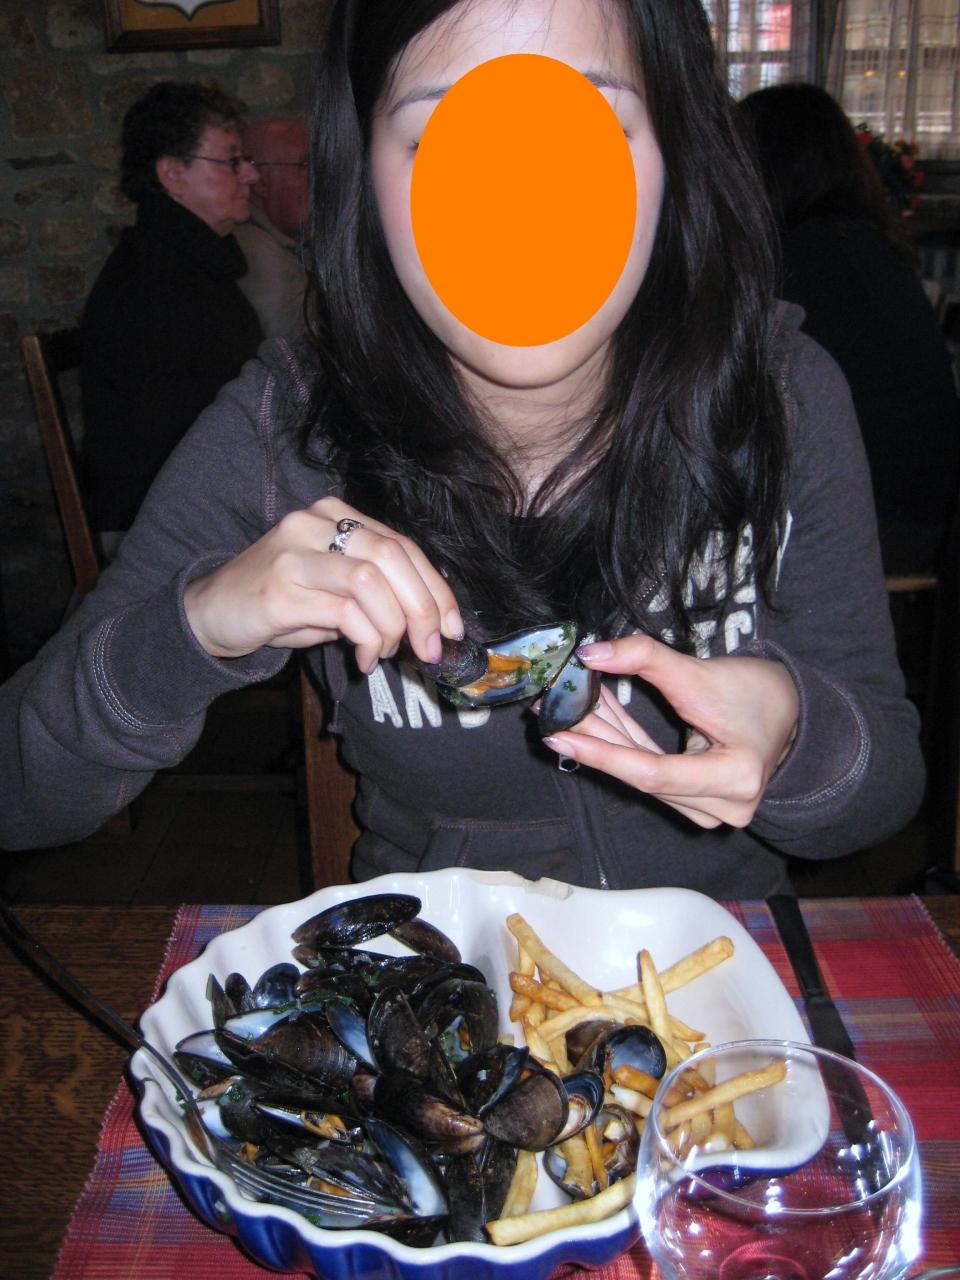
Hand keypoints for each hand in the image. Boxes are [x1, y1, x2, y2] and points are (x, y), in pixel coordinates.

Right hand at [183, 497, 463, 672]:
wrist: (210, 612)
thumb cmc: (280, 601)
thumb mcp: (334, 588)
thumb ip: (378, 592)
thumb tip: (431, 623)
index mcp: (335, 514)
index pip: (404, 545)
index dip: (437, 589)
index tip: (453, 627)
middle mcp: (315, 523)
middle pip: (394, 557)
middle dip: (424, 609)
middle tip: (429, 648)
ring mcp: (296, 552)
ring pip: (373, 581)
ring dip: (393, 627)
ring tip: (386, 653)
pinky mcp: (281, 588)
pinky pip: (345, 613)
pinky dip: (366, 640)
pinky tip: (364, 660)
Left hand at [541, 634, 798, 828]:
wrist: (792, 711)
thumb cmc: (757, 693)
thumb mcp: (701, 672)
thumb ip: (646, 659)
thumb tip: (590, 654)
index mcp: (734, 779)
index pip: (653, 773)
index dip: (603, 753)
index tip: (559, 734)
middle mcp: (724, 807)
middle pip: (642, 776)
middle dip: (594, 739)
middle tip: (548, 712)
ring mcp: (712, 811)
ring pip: (642, 776)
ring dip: (605, 740)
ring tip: (568, 707)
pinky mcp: (699, 805)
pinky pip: (651, 774)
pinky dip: (624, 745)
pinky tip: (596, 719)